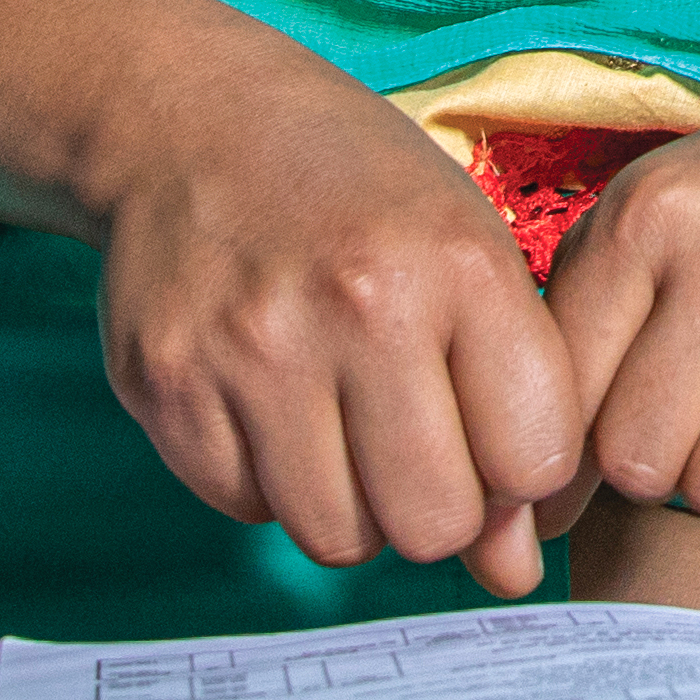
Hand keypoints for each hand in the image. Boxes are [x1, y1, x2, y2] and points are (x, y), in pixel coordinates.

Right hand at [82, 38, 586, 592]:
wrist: (194, 120)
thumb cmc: (362, 195)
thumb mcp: (468, 257)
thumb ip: (514, 409)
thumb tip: (513, 580)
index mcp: (459, 266)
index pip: (533, 462)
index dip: (521, 469)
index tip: (495, 432)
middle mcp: (357, 307)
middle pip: (433, 524)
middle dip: (438, 508)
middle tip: (416, 445)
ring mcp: (249, 349)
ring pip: (336, 537)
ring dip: (352, 505)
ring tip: (343, 424)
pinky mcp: (166, 383)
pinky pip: (246, 509)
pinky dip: (268, 481)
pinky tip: (272, 403)